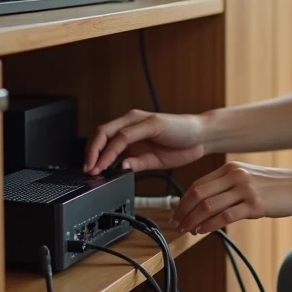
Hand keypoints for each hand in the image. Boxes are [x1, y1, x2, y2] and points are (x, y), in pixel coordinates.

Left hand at [84, 109, 207, 175]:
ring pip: (110, 133)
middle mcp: (133, 122)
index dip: (93, 154)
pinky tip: (112, 162)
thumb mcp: (153, 162)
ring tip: (96, 168)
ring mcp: (141, 120)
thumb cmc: (180, 146)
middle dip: (91, 153)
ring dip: (100, 153)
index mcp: (131, 130)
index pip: (104, 138)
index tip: (89, 171)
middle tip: (88, 170)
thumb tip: (118, 169)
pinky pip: (126, 136)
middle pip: (101, 133)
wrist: (203, 137)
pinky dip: (115, 149)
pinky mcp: (150, 122)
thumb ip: (135, 163)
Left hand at [173, 161, 291, 234]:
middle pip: (199, 194)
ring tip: (187, 230)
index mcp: (231, 168)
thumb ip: (228, 184)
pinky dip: (209, 225)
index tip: (176, 214)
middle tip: (176, 225)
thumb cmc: (275, 184)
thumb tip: (205, 203)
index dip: (183, 201)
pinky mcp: (255, 204)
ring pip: (209, 206)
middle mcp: (235, 175)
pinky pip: (225, 216)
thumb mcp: (248, 177)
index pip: (198, 185)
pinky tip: (203, 231)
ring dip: (193, 220)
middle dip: (183, 212)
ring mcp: (245, 189)